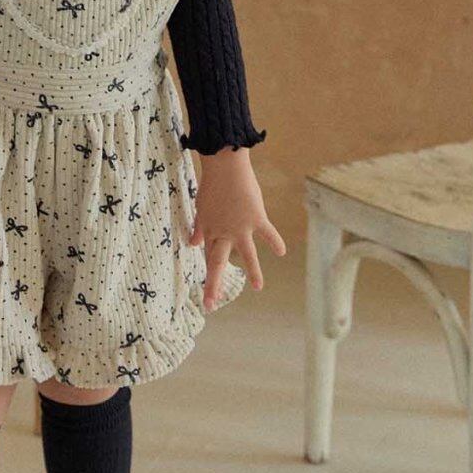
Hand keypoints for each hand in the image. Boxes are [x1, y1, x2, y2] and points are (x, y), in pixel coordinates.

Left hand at [189, 147, 285, 310]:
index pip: (208, 258)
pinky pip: (267, 234)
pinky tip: (281, 253)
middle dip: (214, 285)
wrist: (224, 167)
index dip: (207, 278)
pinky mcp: (256, 219)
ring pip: (246, 255)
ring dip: (253, 272)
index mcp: (209, 231)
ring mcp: (240, 227)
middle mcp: (223, 233)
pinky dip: (275, 242)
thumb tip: (192, 244)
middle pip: (217, 263)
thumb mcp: (200, 208)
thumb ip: (198, 228)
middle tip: (211, 305)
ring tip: (258, 288)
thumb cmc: (211, 185)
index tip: (207, 298)